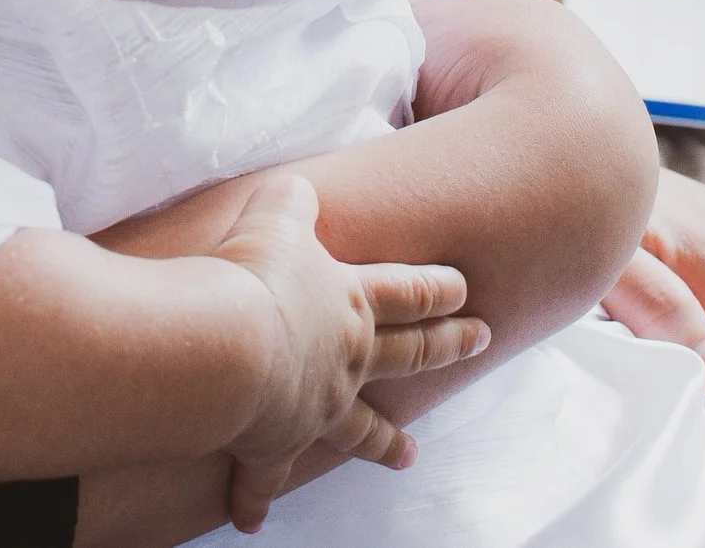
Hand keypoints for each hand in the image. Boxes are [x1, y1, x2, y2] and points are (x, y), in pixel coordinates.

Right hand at [209, 174, 488, 531]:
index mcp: (353, 301)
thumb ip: (288, 202)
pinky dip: (257, 498)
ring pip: (363, 428)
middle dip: (448, 344)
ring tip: (408, 456)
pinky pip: (267, 478)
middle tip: (483, 341)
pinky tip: (252, 521)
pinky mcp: (274, 444)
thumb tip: (294, 190)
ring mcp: (319, 406)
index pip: (411, 291)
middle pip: (412, 351)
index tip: (468, 291)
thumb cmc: (252, 276)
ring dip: (384, 442)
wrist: (221, 347)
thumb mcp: (273, 219)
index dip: (439, 289)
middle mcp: (348, 357)